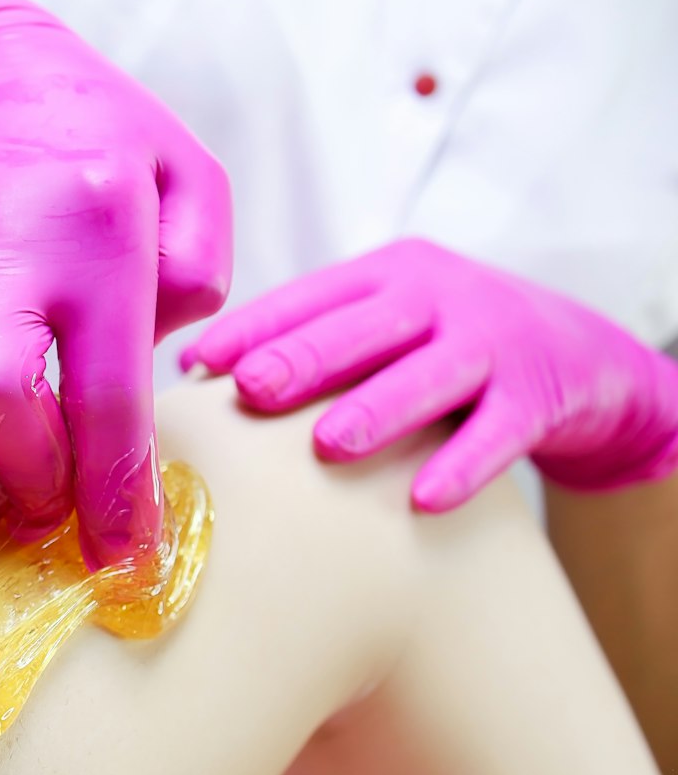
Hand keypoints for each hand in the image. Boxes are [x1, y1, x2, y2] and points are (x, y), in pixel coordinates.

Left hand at [182, 238, 677, 509]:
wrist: (581, 355)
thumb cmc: (442, 346)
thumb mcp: (385, 324)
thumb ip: (308, 339)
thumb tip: (192, 373)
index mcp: (387, 274)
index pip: (310, 296)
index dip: (252, 326)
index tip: (196, 362)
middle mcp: (438, 298)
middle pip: (366, 326)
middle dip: (306, 356)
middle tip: (251, 390)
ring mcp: (492, 343)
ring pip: (431, 374)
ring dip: (379, 408)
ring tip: (329, 446)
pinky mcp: (539, 395)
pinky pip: (499, 433)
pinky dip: (463, 465)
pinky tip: (424, 500)